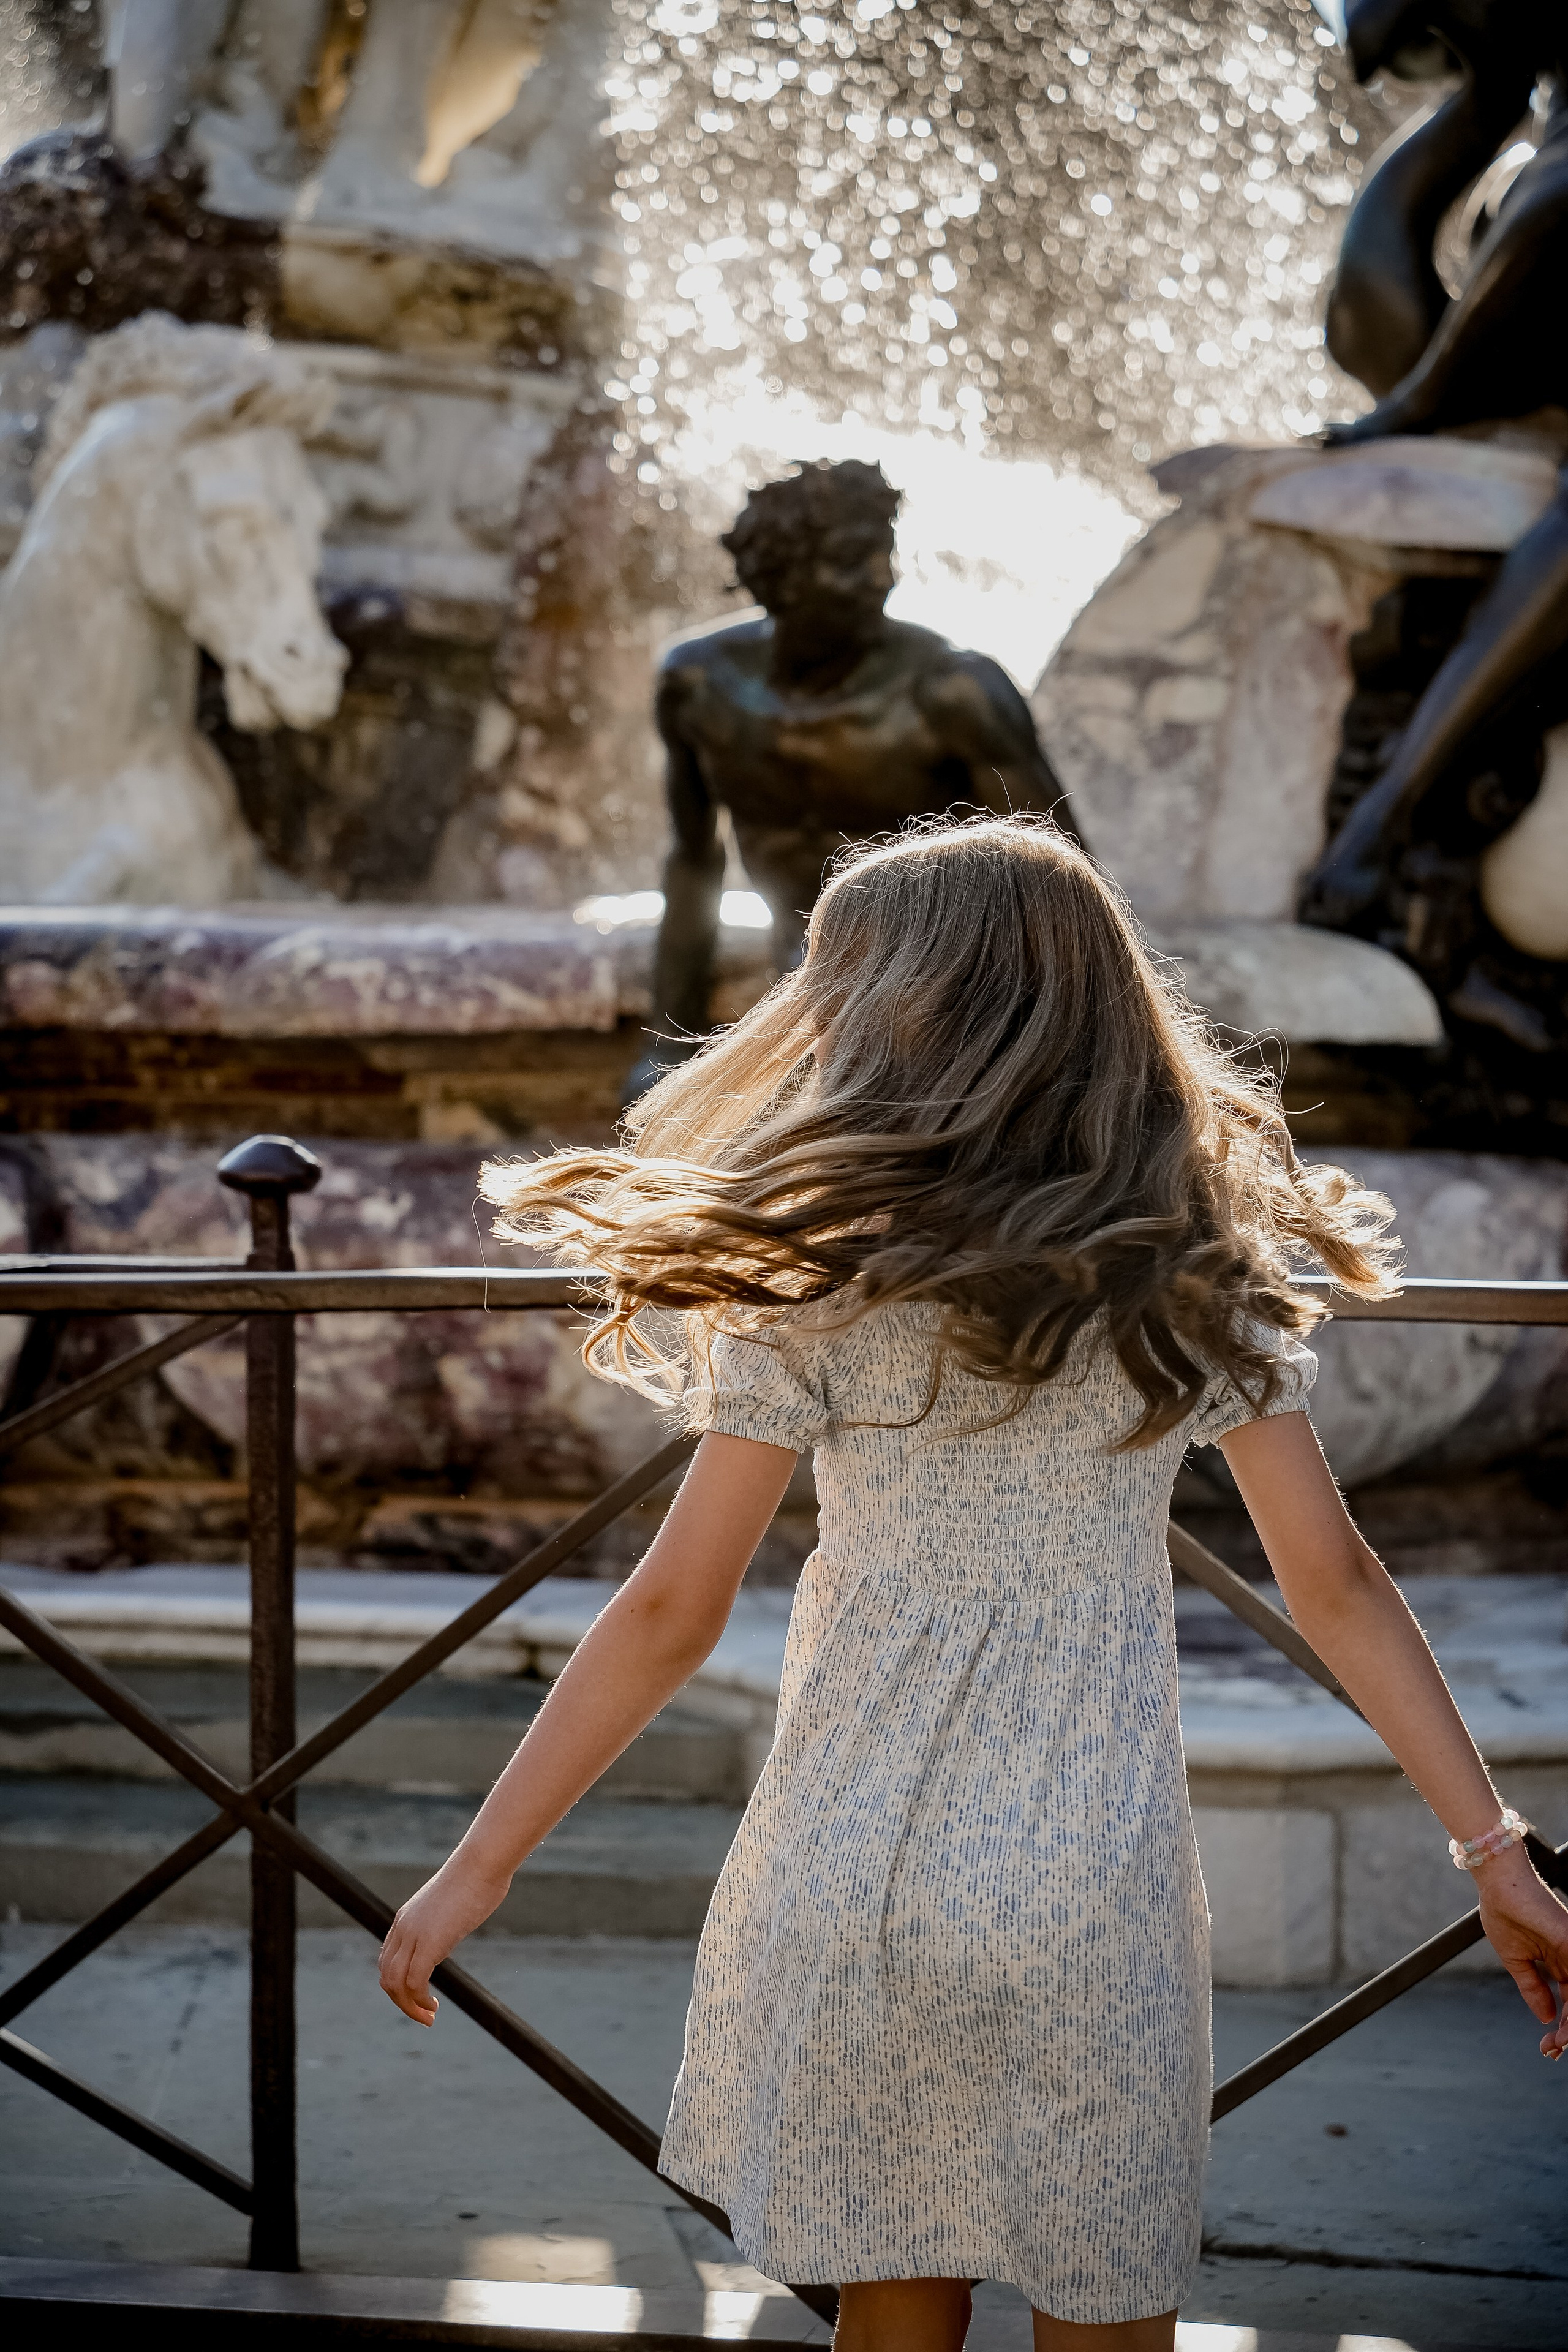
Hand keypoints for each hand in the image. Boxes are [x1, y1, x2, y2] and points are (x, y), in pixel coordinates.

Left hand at [378, 1852, 511, 2025]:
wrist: (482, 1862)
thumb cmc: (476, 1877)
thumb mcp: (451, 1903)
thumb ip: (445, 1918)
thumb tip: (456, 1922)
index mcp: (405, 1918)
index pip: (388, 1960)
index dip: (398, 1985)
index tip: (419, 1997)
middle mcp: (403, 1927)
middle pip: (387, 1976)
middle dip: (401, 2002)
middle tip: (425, 2016)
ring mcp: (414, 1935)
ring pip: (395, 1983)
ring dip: (409, 2007)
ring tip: (429, 2017)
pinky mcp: (430, 1942)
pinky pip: (414, 1982)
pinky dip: (420, 2001)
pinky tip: (434, 2006)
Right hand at [1474, 1850, 1567, 2058]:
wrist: (1497, 1883)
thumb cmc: (1503, 1911)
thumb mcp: (1515, 1959)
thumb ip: (1532, 1988)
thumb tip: (1546, 2019)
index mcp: (1559, 1961)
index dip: (1562, 2028)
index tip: (1547, 2048)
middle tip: (1552, 2051)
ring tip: (1558, 2043)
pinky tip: (1566, 2023)